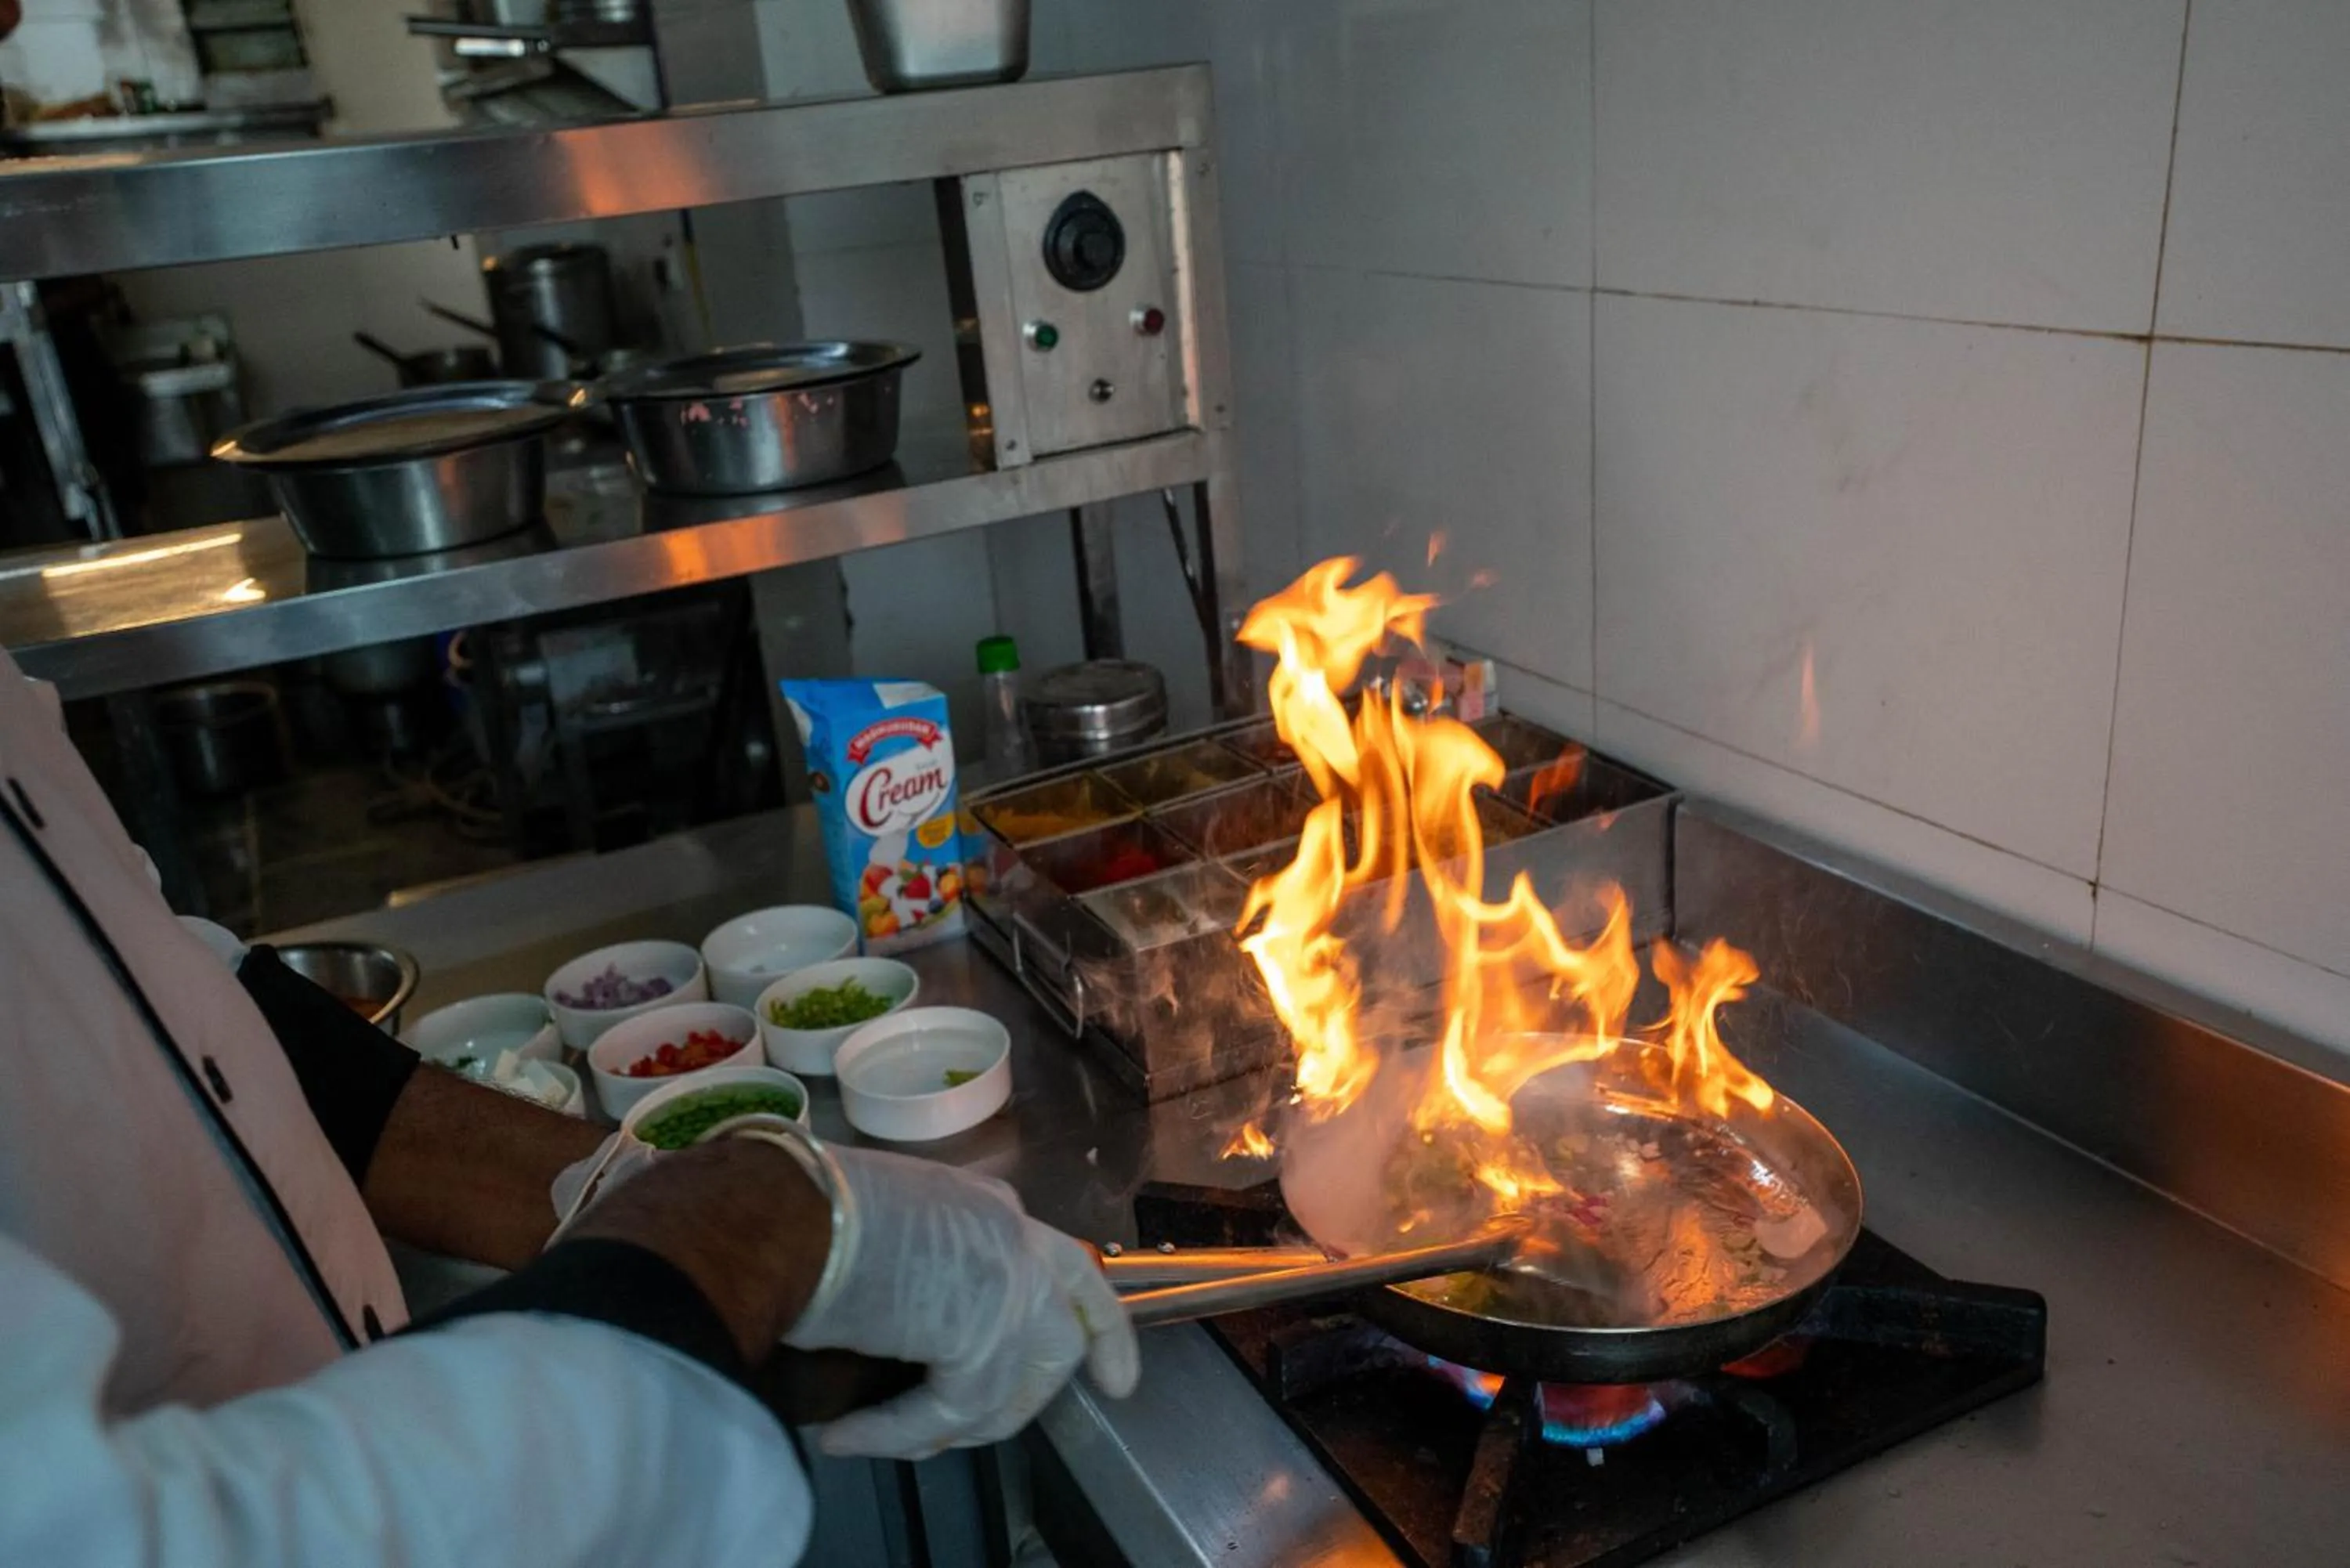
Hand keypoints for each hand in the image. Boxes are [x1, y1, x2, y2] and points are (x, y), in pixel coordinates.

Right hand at [786, 1148, 1138, 1458]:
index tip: (1117, 1379)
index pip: (1071, 1268)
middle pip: (1060, 1339)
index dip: (1100, 1326)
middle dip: (1029, 1397)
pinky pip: (948, 1413)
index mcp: (994, 1210)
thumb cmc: (812, 1203)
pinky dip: (892, 1434)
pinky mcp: (981, 1338)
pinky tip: (845, 1437)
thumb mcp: (893, 1222)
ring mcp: (1009, 1288)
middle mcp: (1016, 1242)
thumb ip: (927, 1265)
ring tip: (888, 1437)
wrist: (787, 1205)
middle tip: (981, 1431)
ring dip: (948, 1426)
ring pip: (1009, 1389)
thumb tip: (912, 1322)